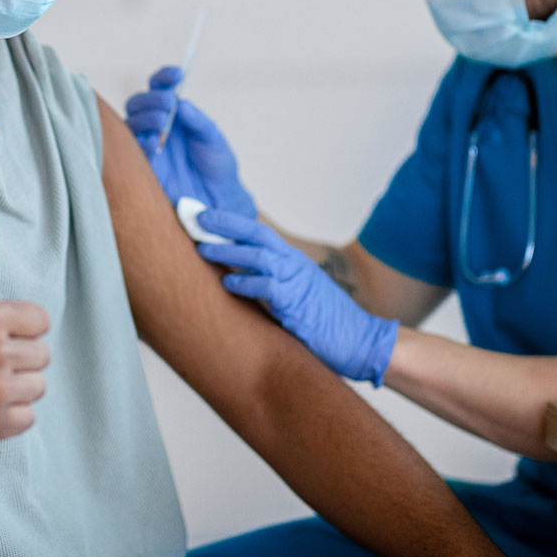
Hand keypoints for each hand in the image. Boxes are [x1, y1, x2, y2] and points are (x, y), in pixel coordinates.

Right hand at [124, 65, 255, 217]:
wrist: (219, 199)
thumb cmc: (217, 164)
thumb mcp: (213, 139)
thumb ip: (198, 121)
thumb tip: (181, 103)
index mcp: (173, 113)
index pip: (160, 88)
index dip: (164, 78)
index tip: (178, 74)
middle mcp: (156, 126)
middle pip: (138, 103)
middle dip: (151, 99)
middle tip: (168, 103)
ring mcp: (147, 145)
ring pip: (131, 123)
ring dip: (145, 117)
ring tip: (162, 121)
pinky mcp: (143, 167)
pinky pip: (131, 151)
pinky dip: (140, 143)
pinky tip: (153, 143)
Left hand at [196, 208, 397, 385]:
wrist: (360, 341)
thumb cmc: (323, 322)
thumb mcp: (295, 294)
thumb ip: (269, 282)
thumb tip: (233, 277)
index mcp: (292, 261)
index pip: (257, 232)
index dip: (230, 222)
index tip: (204, 215)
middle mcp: (294, 266)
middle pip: (256, 235)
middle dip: (225, 225)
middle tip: (197, 219)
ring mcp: (297, 283)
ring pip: (259, 257)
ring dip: (229, 252)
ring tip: (202, 249)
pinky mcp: (297, 305)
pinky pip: (268, 288)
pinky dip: (246, 284)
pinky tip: (228, 284)